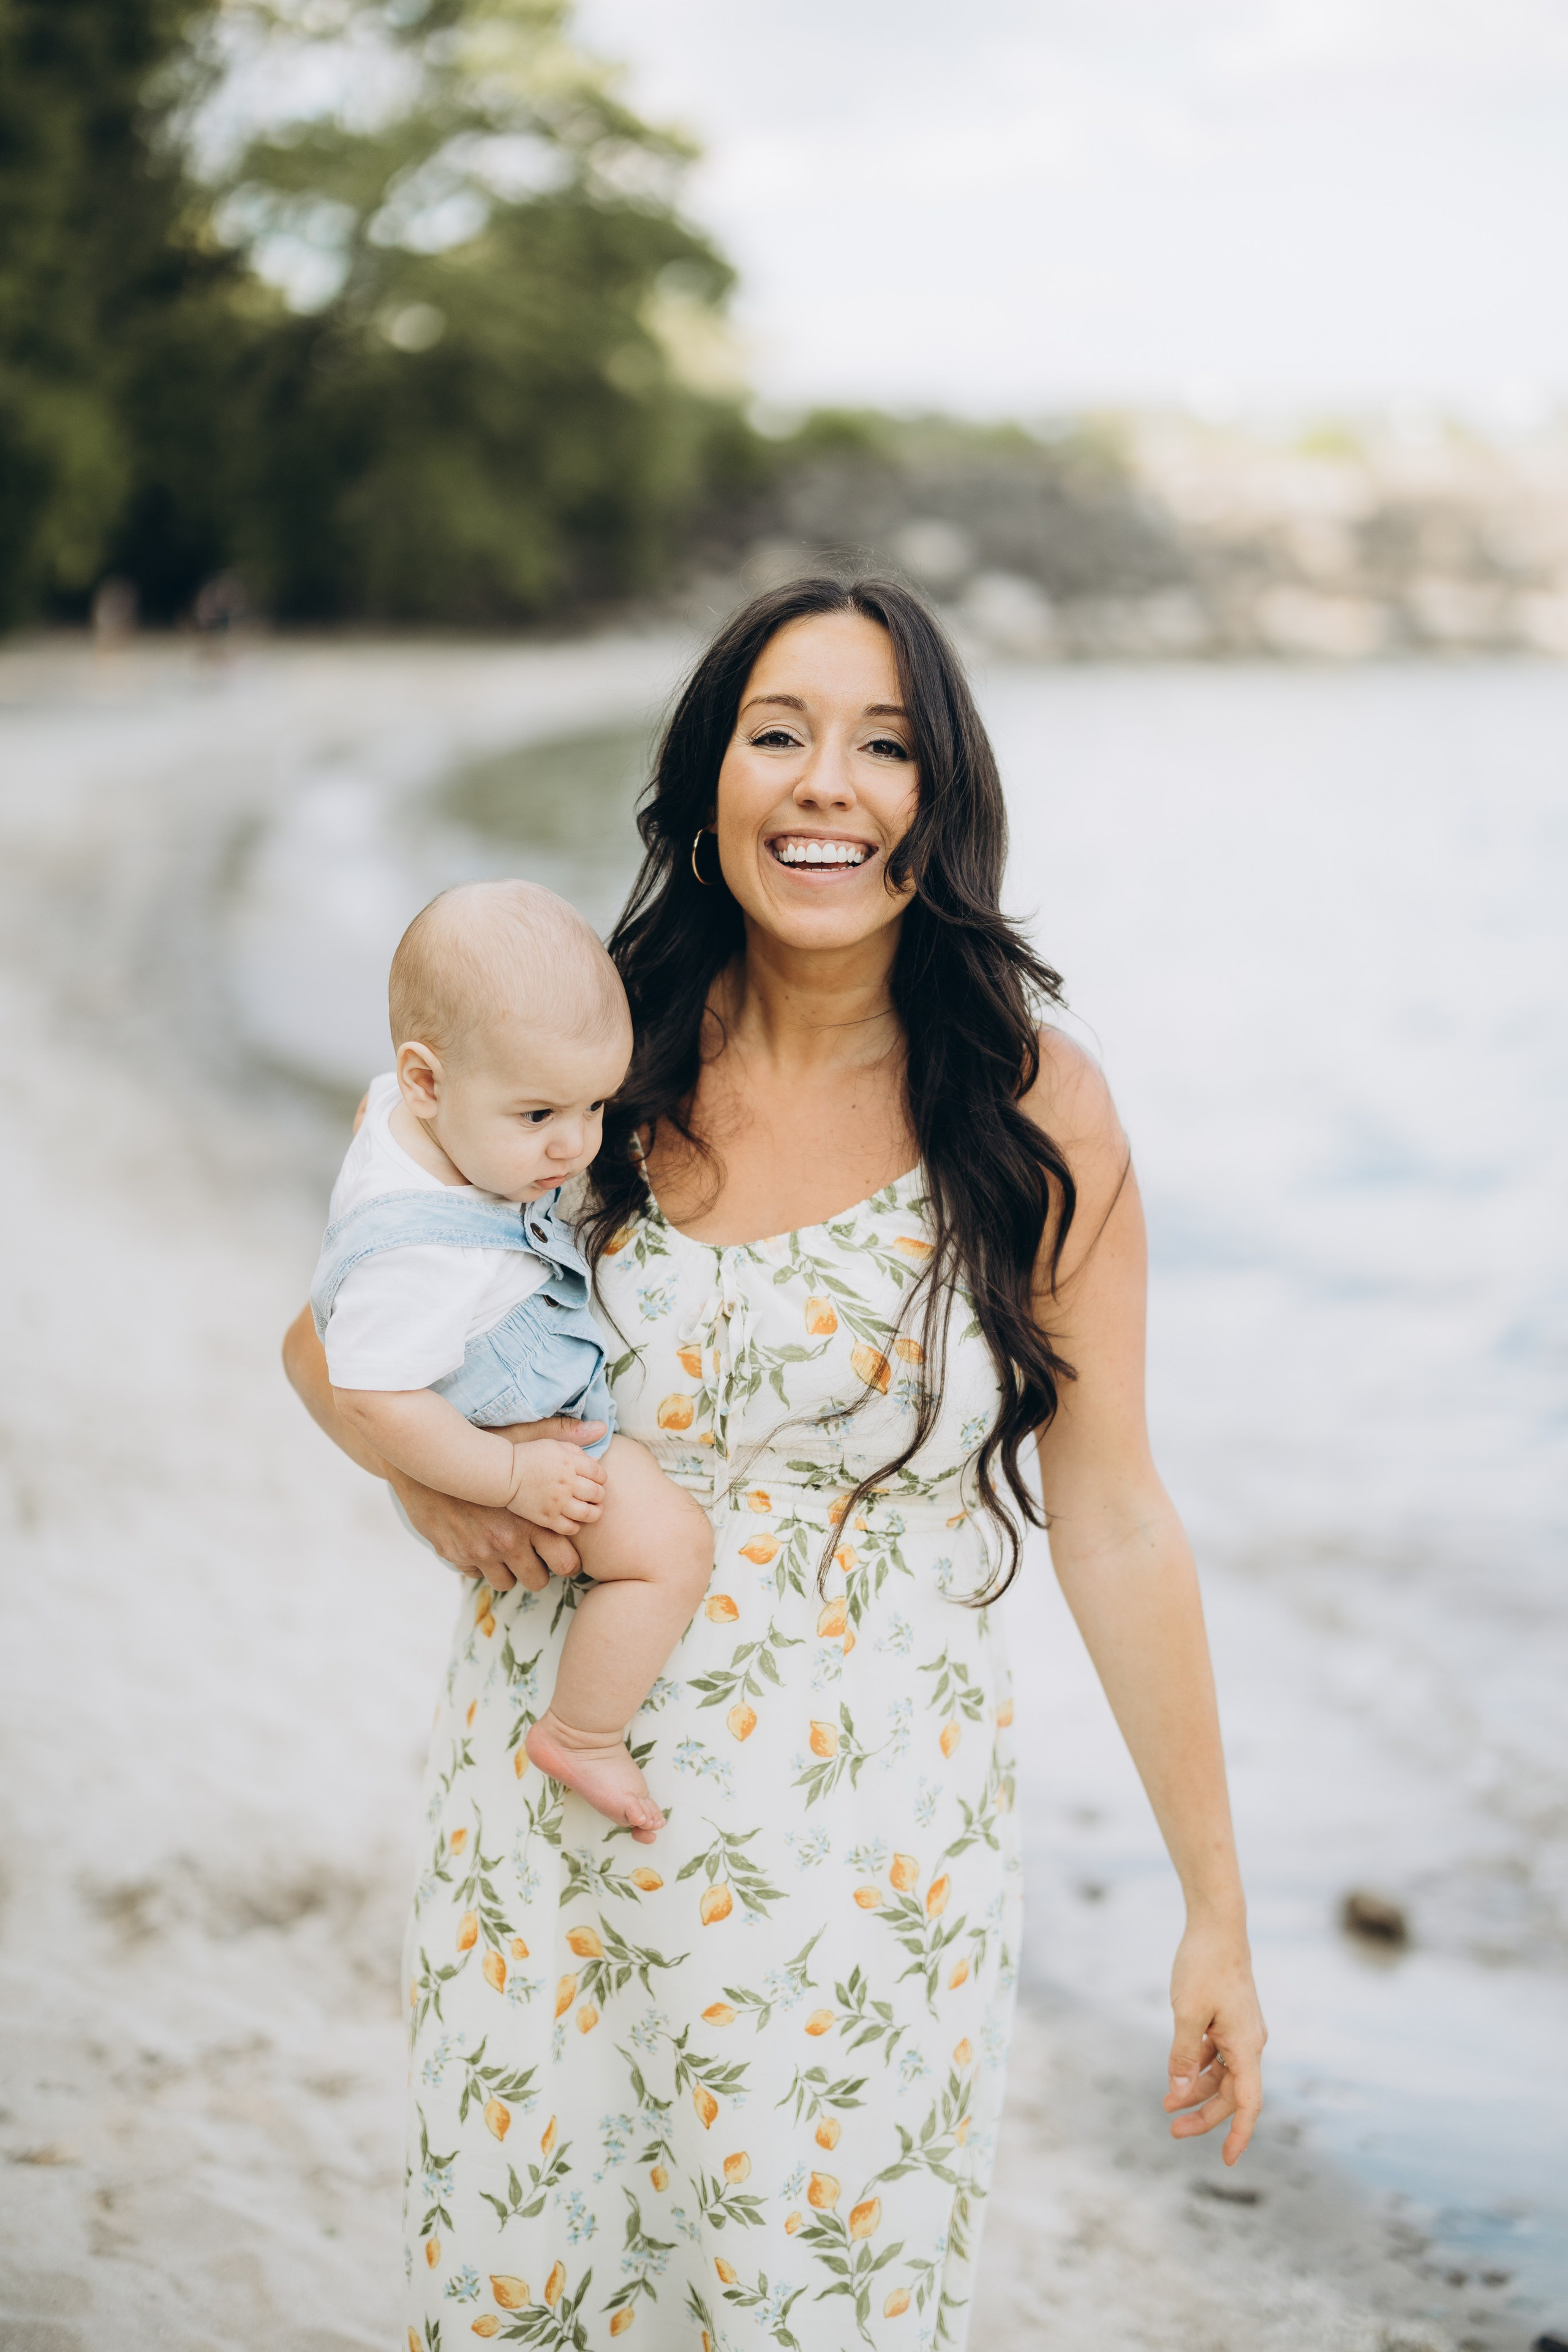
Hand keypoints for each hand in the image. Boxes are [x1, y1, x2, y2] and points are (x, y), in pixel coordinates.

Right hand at [388, 1417, 603, 1591]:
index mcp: (532, 1520)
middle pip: (539, 1581)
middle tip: (535, 1554)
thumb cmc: (481, 1446)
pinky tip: (481, 1542)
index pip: (567, 1562)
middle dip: (540, 1570)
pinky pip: (476, 1574)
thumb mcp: (523, 1439)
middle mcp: (507, 1542)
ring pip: (507, 1583)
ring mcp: (479, 1553)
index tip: (562, 1549)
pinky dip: (480, 1564)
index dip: (567, 1558)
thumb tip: (601, 1428)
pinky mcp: (454, 1555)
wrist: (426, 1457)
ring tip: (507, 1548)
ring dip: (509, 1569)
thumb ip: (563, 1438)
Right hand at [506, 1437, 608, 1533]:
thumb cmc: (529, 1456)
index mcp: (570, 1463)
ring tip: (589, 1510)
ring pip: (588, 1514)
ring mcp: (557, 1502)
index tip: (596, 1480)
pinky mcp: (547, 1518)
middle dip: (599, 1495)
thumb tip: (596, 1458)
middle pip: (597, 1493)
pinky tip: (572, 1520)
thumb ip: (576, 1449)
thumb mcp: (553, 1443)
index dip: (601, 1478)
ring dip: (594, 1512)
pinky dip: (576, 1525)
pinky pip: (570, 1528)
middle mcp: (567, 1483)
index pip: (599, 1474)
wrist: (504, 1474)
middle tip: (593, 1496)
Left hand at [1163, 1915, 1266, 2164]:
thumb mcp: (1187, 2015)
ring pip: (1223, 2074)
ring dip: (1197, 2090)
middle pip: (1231, 2093)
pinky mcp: (1231, 2018)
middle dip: (1204, 2115)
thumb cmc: (1203, 1966)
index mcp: (1246, 2046)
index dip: (1239, 2135)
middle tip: (1172, 2131)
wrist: (1217, 1925)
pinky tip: (1177, 2072)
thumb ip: (1182, 2057)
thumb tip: (1178, 2095)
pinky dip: (1199, 2066)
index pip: (1247, 2104)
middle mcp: (1250, 2042)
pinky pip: (1218, 2053)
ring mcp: (1242, 2030)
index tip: (1227, 2161)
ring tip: (1167, 2104)